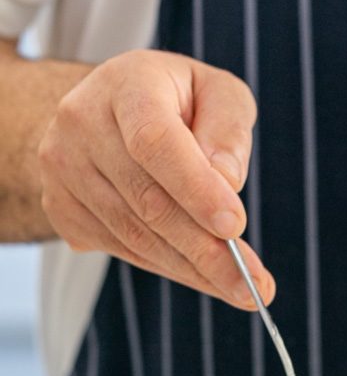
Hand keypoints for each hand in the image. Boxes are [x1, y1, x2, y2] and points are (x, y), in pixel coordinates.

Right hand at [38, 49, 273, 306]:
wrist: (107, 110)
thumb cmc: (178, 102)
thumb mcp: (218, 94)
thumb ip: (229, 130)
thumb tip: (227, 183)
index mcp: (125, 85)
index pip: (155, 141)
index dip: (196, 188)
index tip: (236, 227)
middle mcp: (82, 123)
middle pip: (148, 201)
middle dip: (207, 251)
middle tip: (254, 286)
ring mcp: (64, 169)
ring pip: (136, 236)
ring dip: (193, 271)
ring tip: (240, 290)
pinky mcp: (62, 208)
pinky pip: (124, 251)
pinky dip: (171, 269)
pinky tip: (204, 277)